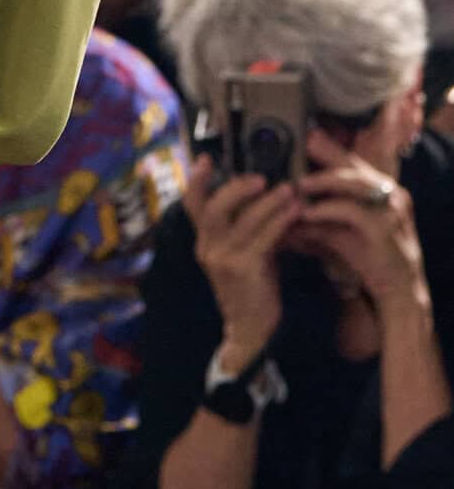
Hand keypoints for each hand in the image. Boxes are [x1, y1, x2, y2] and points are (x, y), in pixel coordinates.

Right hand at [186, 157, 300, 367]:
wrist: (251, 330)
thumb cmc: (252, 289)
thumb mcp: (242, 254)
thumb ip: (244, 228)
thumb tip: (264, 196)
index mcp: (205, 241)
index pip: (192, 204)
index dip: (197, 180)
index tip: (205, 158)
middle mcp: (208, 247)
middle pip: (214, 207)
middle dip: (237, 187)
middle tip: (262, 178)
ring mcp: (223, 259)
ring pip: (242, 219)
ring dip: (268, 201)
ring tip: (289, 190)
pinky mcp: (243, 269)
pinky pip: (262, 237)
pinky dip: (280, 221)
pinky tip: (296, 212)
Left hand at [295, 129, 427, 321]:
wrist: (397, 292)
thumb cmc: (367, 259)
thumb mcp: (338, 233)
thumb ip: (315, 217)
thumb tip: (283, 209)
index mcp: (382, 190)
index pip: (354, 163)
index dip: (331, 149)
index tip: (307, 135)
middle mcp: (391, 194)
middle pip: (354, 165)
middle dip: (327, 152)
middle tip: (303, 142)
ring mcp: (390, 210)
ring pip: (354, 183)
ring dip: (323, 180)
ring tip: (298, 183)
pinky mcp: (385, 229)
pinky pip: (352, 211)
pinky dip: (327, 209)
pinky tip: (308, 212)